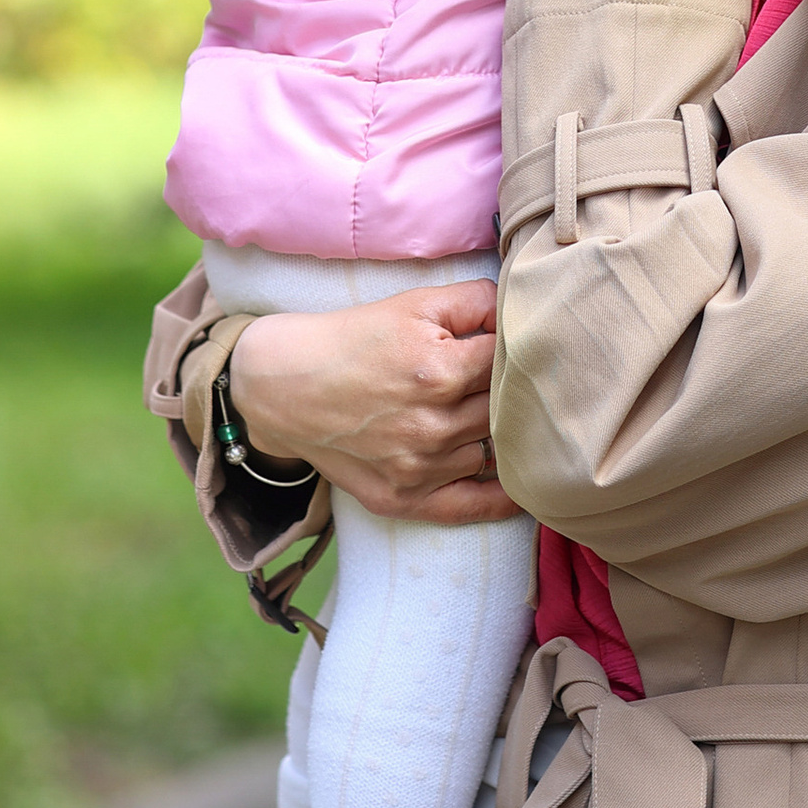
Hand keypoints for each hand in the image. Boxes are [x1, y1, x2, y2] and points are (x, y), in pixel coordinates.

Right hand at [227, 281, 519, 525]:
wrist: (284, 386)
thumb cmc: (354, 339)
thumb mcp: (414, 303)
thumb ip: (477, 301)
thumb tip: (522, 313)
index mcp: (439, 371)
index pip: (510, 364)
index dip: (517, 350)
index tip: (520, 347)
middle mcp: (432, 426)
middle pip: (507, 412)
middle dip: (516, 393)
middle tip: (522, 383)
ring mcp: (418, 468)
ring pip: (493, 453)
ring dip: (504, 435)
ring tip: (512, 419)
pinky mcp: (403, 498)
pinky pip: (470, 506)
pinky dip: (501, 500)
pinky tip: (523, 487)